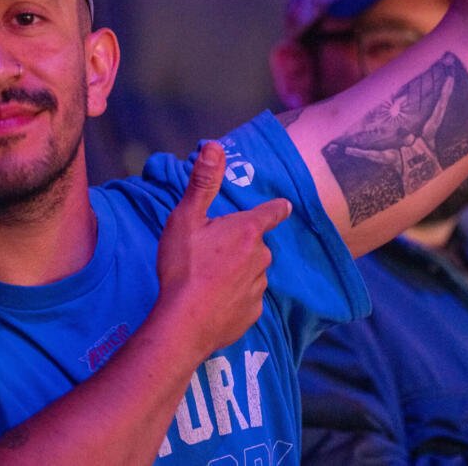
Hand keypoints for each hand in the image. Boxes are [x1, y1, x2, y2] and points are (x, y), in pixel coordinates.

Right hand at [155, 141, 291, 358]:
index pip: (271, 213)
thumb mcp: (186, 219)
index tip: (284, 206)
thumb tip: (215, 146)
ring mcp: (258, 288)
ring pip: (252, 272)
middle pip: (255, 244)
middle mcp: (261, 258)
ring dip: (236, 271)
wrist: (184, 322)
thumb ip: (203, 182)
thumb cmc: (183, 267)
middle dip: (239, 244)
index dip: (276, 208)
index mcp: (247, 231)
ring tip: (207, 279)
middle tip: (209, 252)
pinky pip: (246, 298)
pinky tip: (213, 301)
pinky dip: (233, 297)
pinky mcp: (253, 314)